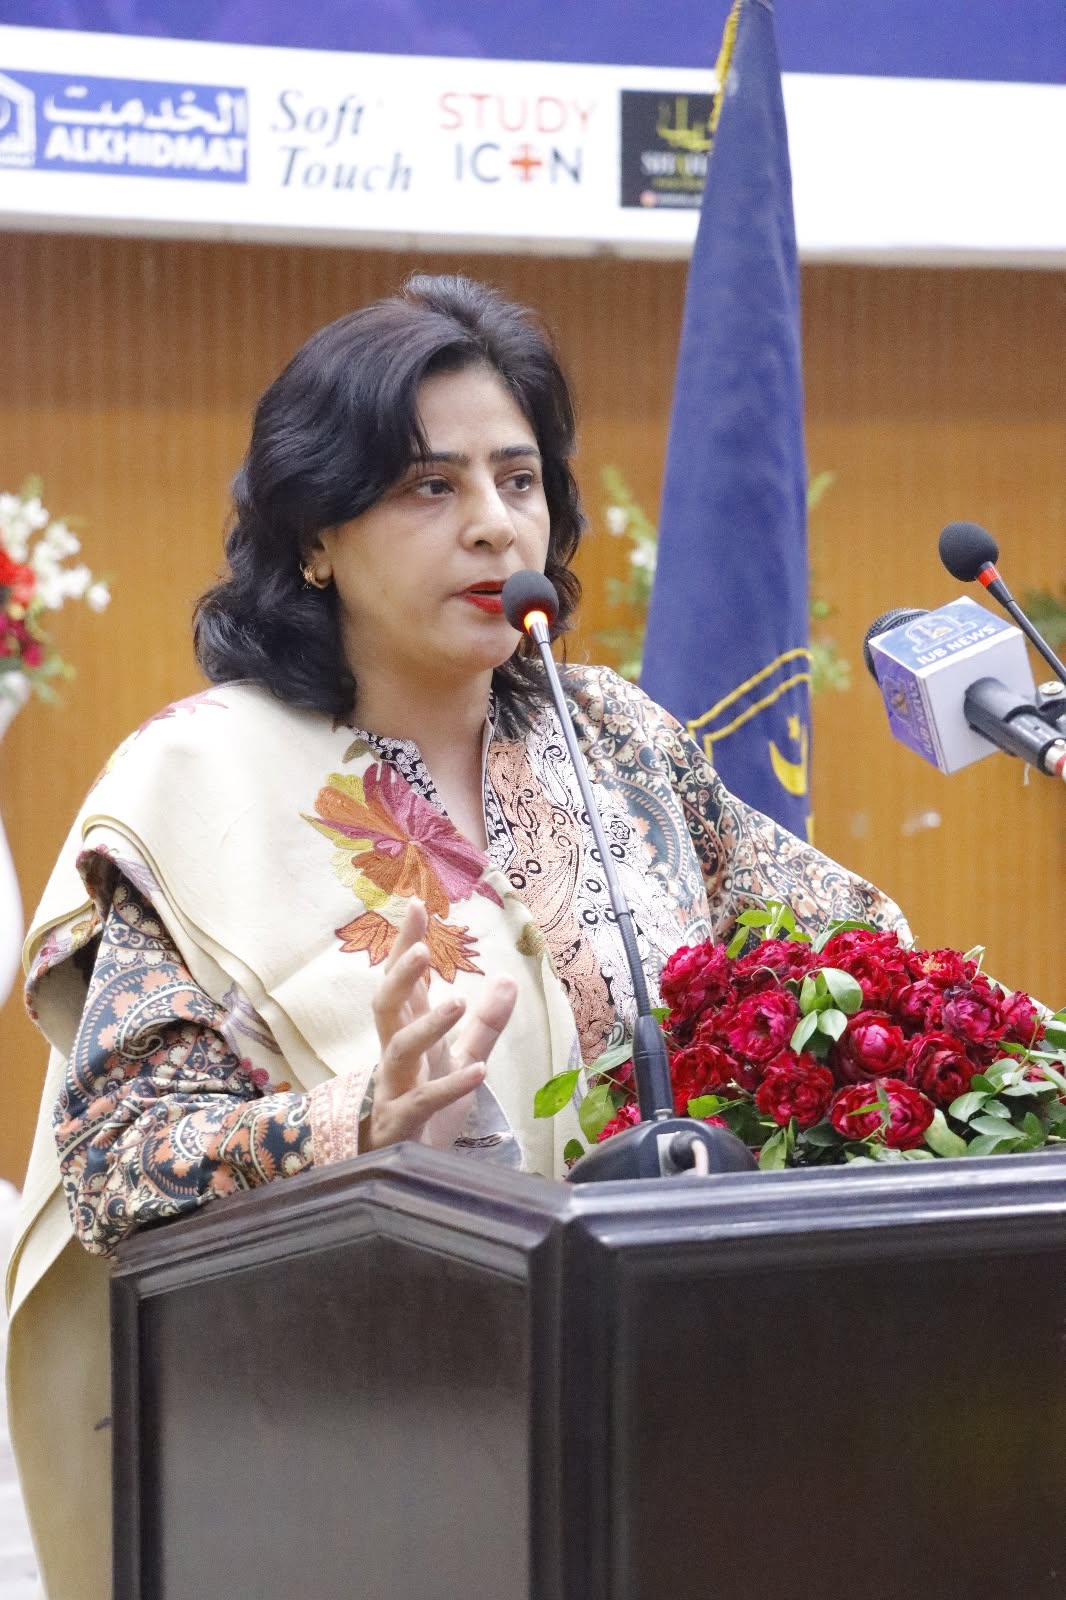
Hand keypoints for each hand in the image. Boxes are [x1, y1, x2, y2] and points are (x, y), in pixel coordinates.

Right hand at [364, 898, 516, 1151]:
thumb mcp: (460, 1060)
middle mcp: (395, 1056)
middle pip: (386, 1007)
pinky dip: (450, 1086)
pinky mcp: (402, 1124)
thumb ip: (484, 1024)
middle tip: (420, 949)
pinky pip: (422, 1102)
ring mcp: (394, 1089)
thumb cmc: (423, 1109)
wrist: (403, 1172)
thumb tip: (508, 979)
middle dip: (400, 976)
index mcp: (406, 1034)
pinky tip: (478, 1071)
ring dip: (428, 1024)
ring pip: (400, 1050)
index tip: (417, 905)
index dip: (406, 944)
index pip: (402, 982)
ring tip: (457, 1001)